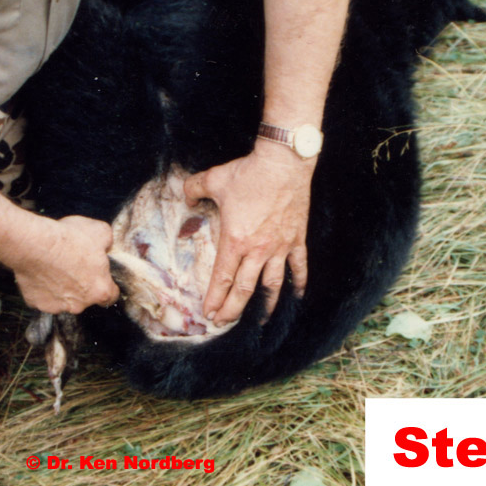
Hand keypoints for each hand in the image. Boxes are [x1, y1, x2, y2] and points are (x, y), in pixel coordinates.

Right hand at [12, 215, 119, 313]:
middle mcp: (80, 304)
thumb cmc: (68, 239)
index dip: (106, 284)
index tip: (99, 274)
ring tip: (55, 266)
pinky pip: (42, 296)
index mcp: (100, 289)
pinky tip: (41, 270)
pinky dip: (42, 287)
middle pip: (85, 298)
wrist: (34, 243)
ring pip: (63, 299)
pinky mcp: (36, 303)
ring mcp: (57, 306)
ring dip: (62, 287)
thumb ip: (108, 244)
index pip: (111, 296)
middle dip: (82, 284)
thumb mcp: (101, 231)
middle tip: (74, 264)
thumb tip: (106, 246)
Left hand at [183, 140, 313, 325]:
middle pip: (244, 289)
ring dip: (265, 305)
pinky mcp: (296, 239)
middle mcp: (258, 250)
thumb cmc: (248, 173)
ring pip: (272, 284)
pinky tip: (297, 295)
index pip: (222, 278)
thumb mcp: (213, 179)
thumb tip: (186, 197)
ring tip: (260, 320)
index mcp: (235, 240)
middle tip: (224, 322)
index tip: (209, 313)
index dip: (214, 299)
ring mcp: (279, 247)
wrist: (283, 163)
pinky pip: (299, 266)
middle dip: (232, 309)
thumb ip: (194, 188)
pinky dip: (299, 282)